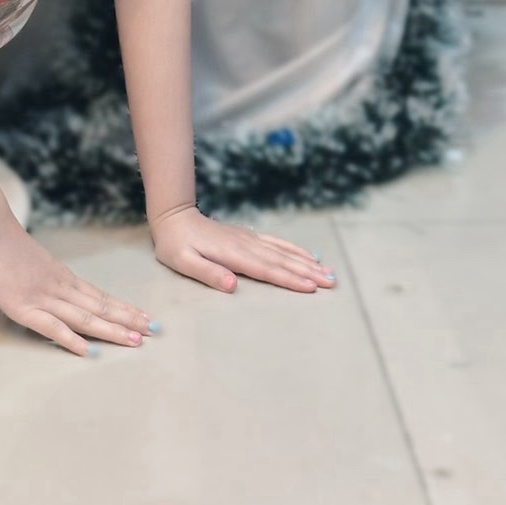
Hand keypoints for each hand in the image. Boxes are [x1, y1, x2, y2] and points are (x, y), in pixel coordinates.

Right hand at [0, 219, 154, 357]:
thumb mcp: (37, 262)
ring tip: (135, 341)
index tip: (146, 317)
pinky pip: (52, 326)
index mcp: (64, 277)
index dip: (124, 308)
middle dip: (128, 321)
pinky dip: (71, 339)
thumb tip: (60, 290)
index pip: (101, 296)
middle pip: (100, 307)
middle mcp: (61, 288)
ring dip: (111, 330)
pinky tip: (89, 350)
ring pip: (84, 317)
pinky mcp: (25, 308)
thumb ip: (49, 277)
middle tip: (154, 331)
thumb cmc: (8, 245)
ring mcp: (44, 298)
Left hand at [149, 205, 336, 293]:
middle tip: (332, 283)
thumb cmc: (175, 245)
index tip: (312, 288)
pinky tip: (309, 255)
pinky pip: (277, 243)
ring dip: (307, 262)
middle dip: (308, 273)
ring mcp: (249, 239)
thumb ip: (208, 273)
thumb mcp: (184, 262)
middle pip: (282, 261)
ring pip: (283, 252)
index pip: (267, 270)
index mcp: (233, 255)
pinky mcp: (248, 236)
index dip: (290, 280)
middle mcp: (246, 245)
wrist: (173, 217)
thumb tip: (233, 285)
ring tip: (329, 272)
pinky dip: (295, 249)